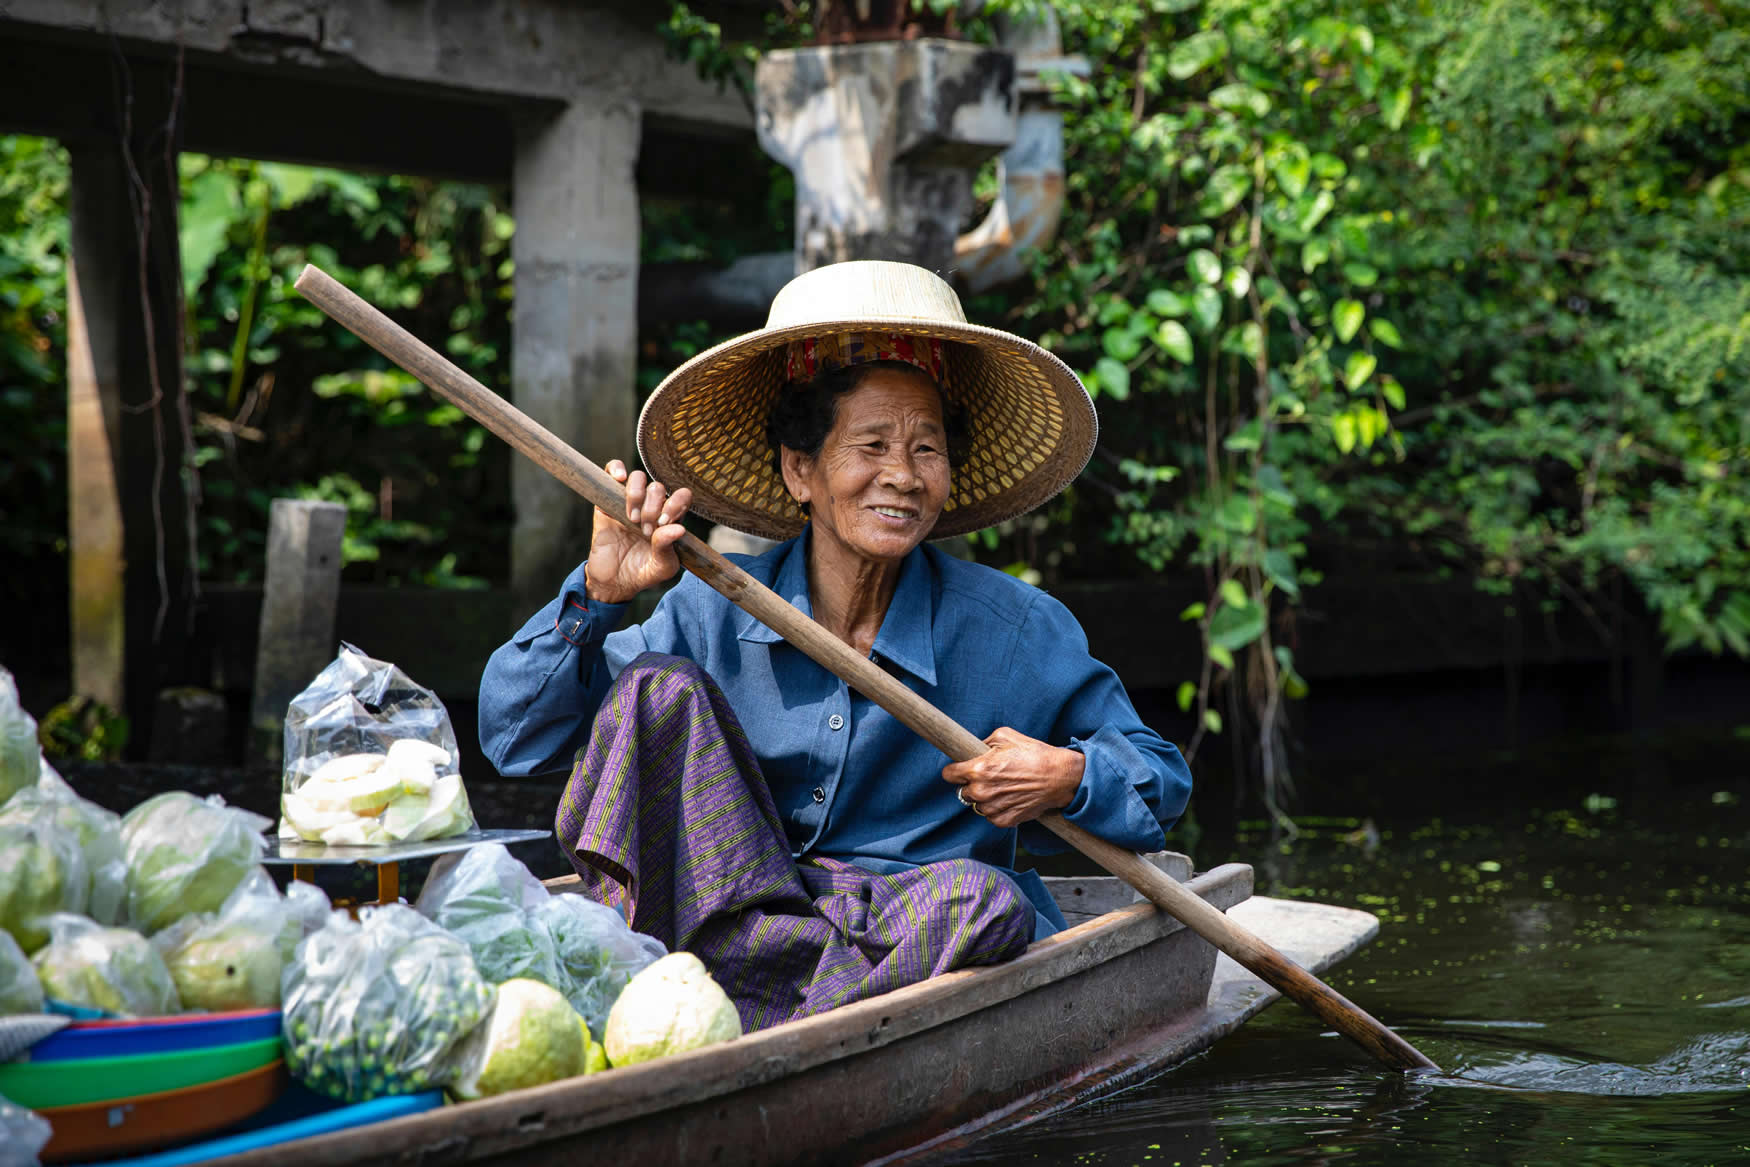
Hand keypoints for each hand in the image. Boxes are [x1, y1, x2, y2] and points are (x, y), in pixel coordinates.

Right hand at [583, 461, 693, 603]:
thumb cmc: (642, 573)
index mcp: (669, 519)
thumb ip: (668, 548)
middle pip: (658, 487)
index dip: (675, 504)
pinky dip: (617, 468)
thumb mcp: (661, 568)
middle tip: (644, 530)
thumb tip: (678, 528)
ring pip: (638, 477)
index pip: (681, 496)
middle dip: (652, 508)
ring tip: (632, 518)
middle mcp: (651, 506)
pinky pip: (613, 470)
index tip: (662, 523)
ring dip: (636, 494)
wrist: (612, 582)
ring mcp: (629, 501)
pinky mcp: (607, 499)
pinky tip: (619, 480)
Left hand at [940, 727, 1083, 829]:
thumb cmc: (1035, 753)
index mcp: (978, 769)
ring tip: (1003, 788)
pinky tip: (1009, 799)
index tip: (960, 770)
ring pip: (977, 805)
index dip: (954, 771)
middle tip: (989, 777)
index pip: (949, 775)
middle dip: (971, 784)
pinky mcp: (1005, 820)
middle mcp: (982, 791)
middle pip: (962, 791)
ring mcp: (993, 808)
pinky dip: (997, 810)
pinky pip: (991, 817)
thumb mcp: (1005, 735)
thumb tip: (974, 749)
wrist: (1060, 776)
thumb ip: (983, 742)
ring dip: (985, 798)